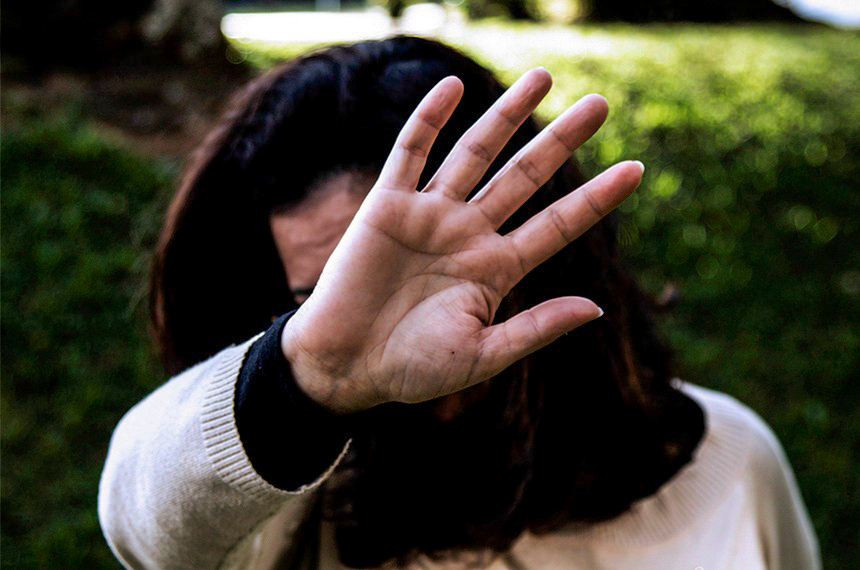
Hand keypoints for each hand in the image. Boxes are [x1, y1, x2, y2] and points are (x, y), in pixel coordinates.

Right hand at [281, 69, 643, 412]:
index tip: (637, 169)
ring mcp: (429, 215)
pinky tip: (453, 88)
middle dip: (561, 140)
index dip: (596, 198)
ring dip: (507, 114)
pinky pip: (410, 153)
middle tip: (601, 104)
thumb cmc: (412, 369)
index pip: (557, 224)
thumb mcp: (481, 355)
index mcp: (496, 269)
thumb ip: (535, 329)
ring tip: (542, 77)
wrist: (345, 364)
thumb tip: (597, 308)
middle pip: (525, 176)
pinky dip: (428, 120)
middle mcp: (469, 234)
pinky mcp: (387, 206)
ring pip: (475, 153)